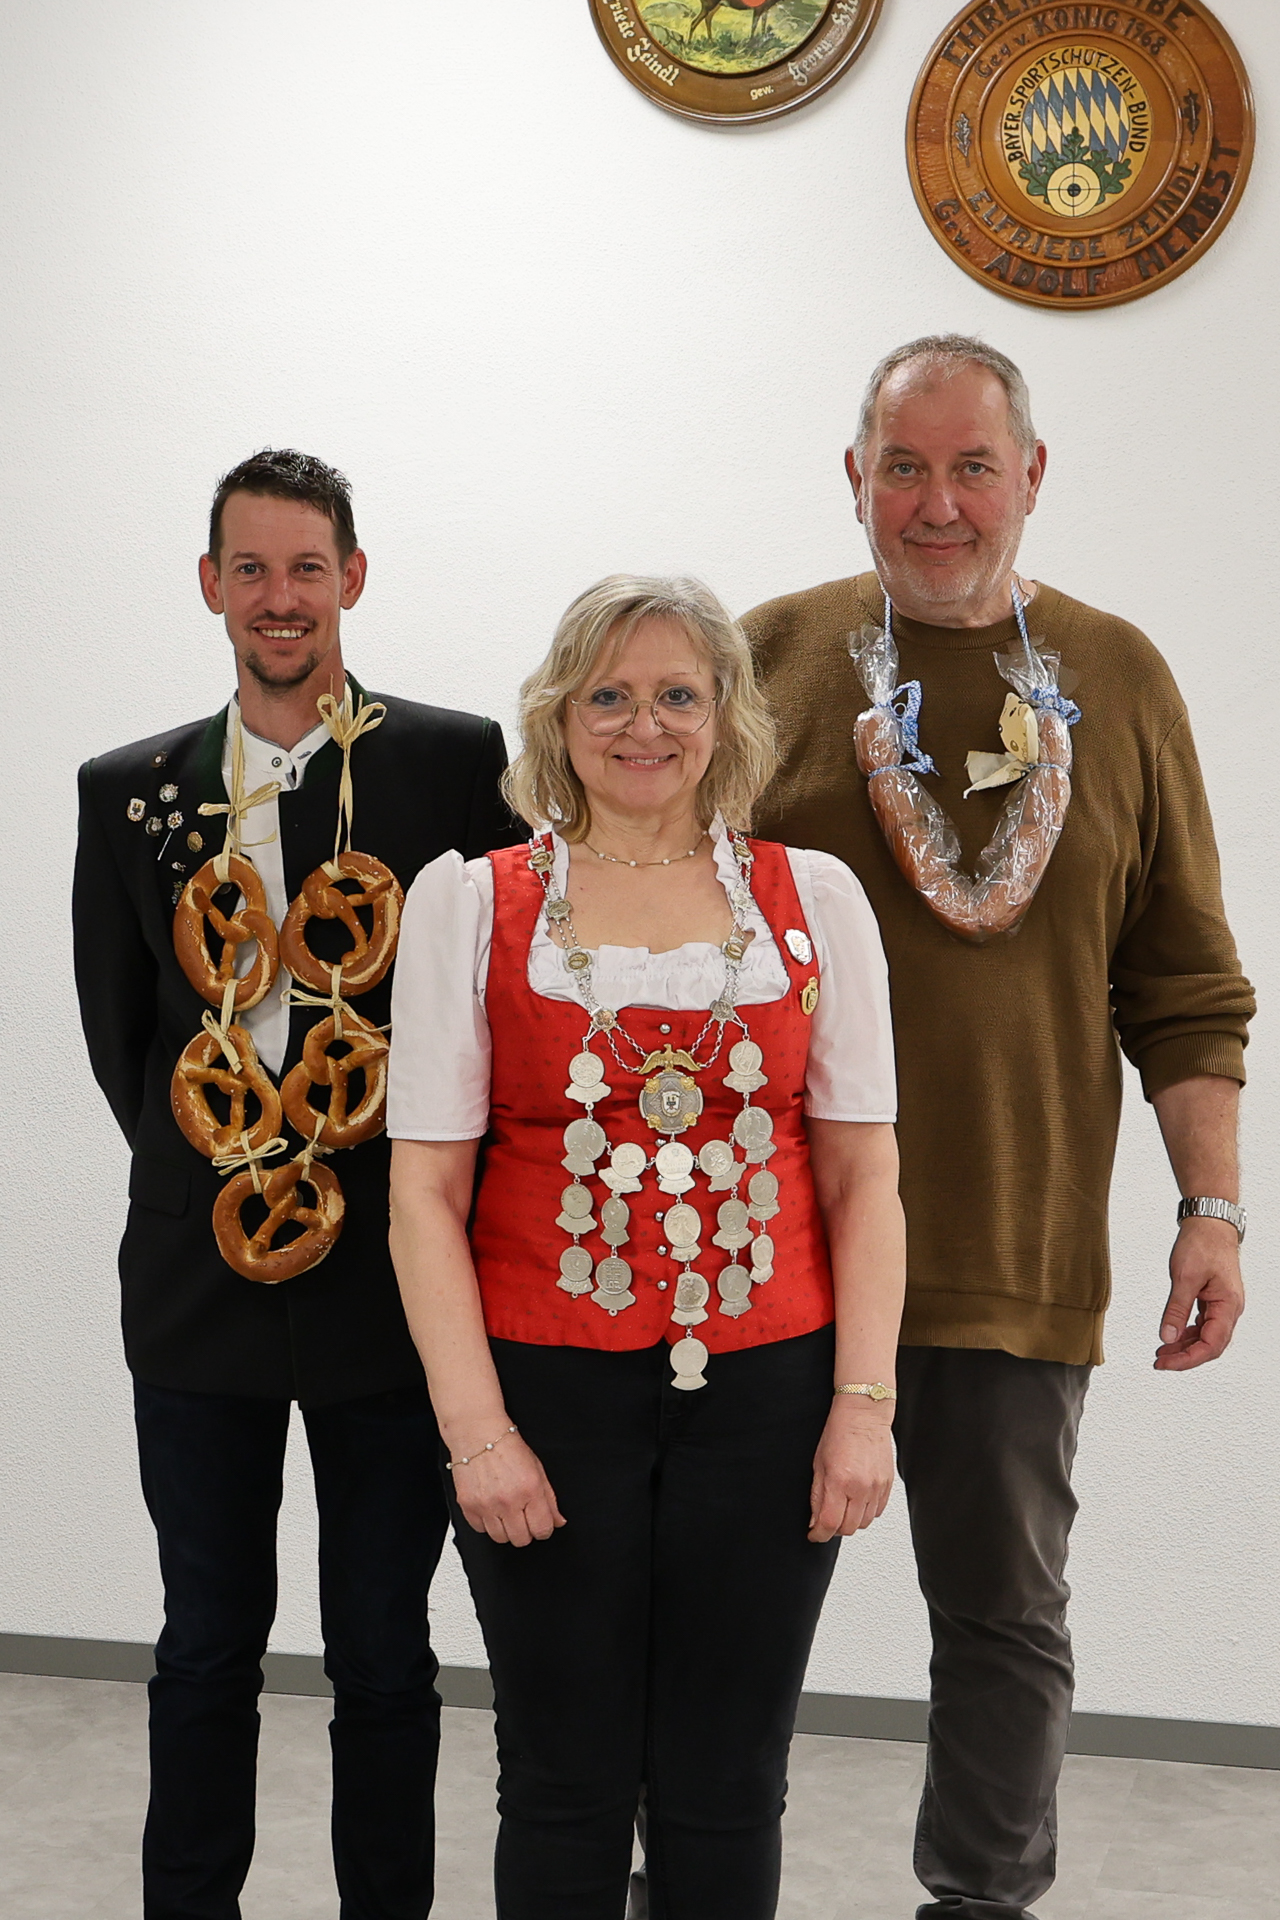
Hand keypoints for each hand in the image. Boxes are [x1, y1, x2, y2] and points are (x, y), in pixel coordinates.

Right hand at [449, 1432, 565, 1546]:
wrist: (478, 1433)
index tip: (540, 1524)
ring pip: (500, 1538)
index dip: (544, 1529)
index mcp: (530, 1490)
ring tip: (505, 1512)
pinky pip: (480, 1529)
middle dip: (525, 1531)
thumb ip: (550, 1499)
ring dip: (505, 1529)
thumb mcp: (537, 1469)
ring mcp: (486, 1505)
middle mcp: (508, 1500)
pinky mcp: (468, 1506)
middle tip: (522, 1517)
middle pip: (521, 1540)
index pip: (542, 1529)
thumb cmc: (508, 1447)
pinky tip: (490, 1507)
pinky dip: (486, 1523)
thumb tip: (558, 1521)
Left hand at [808, 1400, 894, 1542]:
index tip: (815, 1534)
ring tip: (843, 1507)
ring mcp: (877, 1487)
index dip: (819, 1534)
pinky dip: (866, 1512)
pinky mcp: (888, 1485)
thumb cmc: (839, 1433)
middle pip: (848, 1528)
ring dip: (851, 1521)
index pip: (829, 1523)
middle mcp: (861, 1488)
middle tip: (826, 1520)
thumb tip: (815, 1521)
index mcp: (840, 1481)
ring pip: (864, 1524)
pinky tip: (857, 1500)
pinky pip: (877, 1512)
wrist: (863, 1414)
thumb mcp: (818, 1464)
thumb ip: (817, 1496)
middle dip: (834, 1529)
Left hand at [1155, 1218, 1244, 1371]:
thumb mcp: (1184, 1277)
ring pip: (1206, 1336)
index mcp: (1228, 1306)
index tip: (1166, 1363)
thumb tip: (1168, 1336)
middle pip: (1210, 1345)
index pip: (1211, 1345)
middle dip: (1185, 1357)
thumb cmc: (1202, 1244)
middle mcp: (1229, 1309)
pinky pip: (1202, 1324)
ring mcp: (1222, 1305)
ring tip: (1162, 1352)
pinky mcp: (1213, 1299)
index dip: (1188, 1359)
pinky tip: (1172, 1336)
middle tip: (1160, 1361)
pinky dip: (1187, 1333)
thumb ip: (1176, 1309)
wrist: (1209, 1223)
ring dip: (1184, 1346)